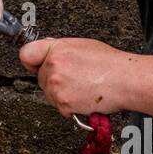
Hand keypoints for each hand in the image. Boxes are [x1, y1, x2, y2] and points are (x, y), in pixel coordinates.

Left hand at [18, 37, 135, 116]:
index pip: (26, 54)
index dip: (33, 62)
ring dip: (62, 96)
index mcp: (56, 49)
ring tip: (83, 88)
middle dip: (54, 82)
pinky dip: (71, 107)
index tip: (37, 66)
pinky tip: (84, 98)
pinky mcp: (63, 103)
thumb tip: (49, 55)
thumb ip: (61, 50)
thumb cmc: (110, 63)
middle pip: (41, 79)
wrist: (126, 80)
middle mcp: (53, 65)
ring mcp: (56, 85)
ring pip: (50, 95)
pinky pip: (61, 108)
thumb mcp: (82, 45)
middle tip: (75, 80)